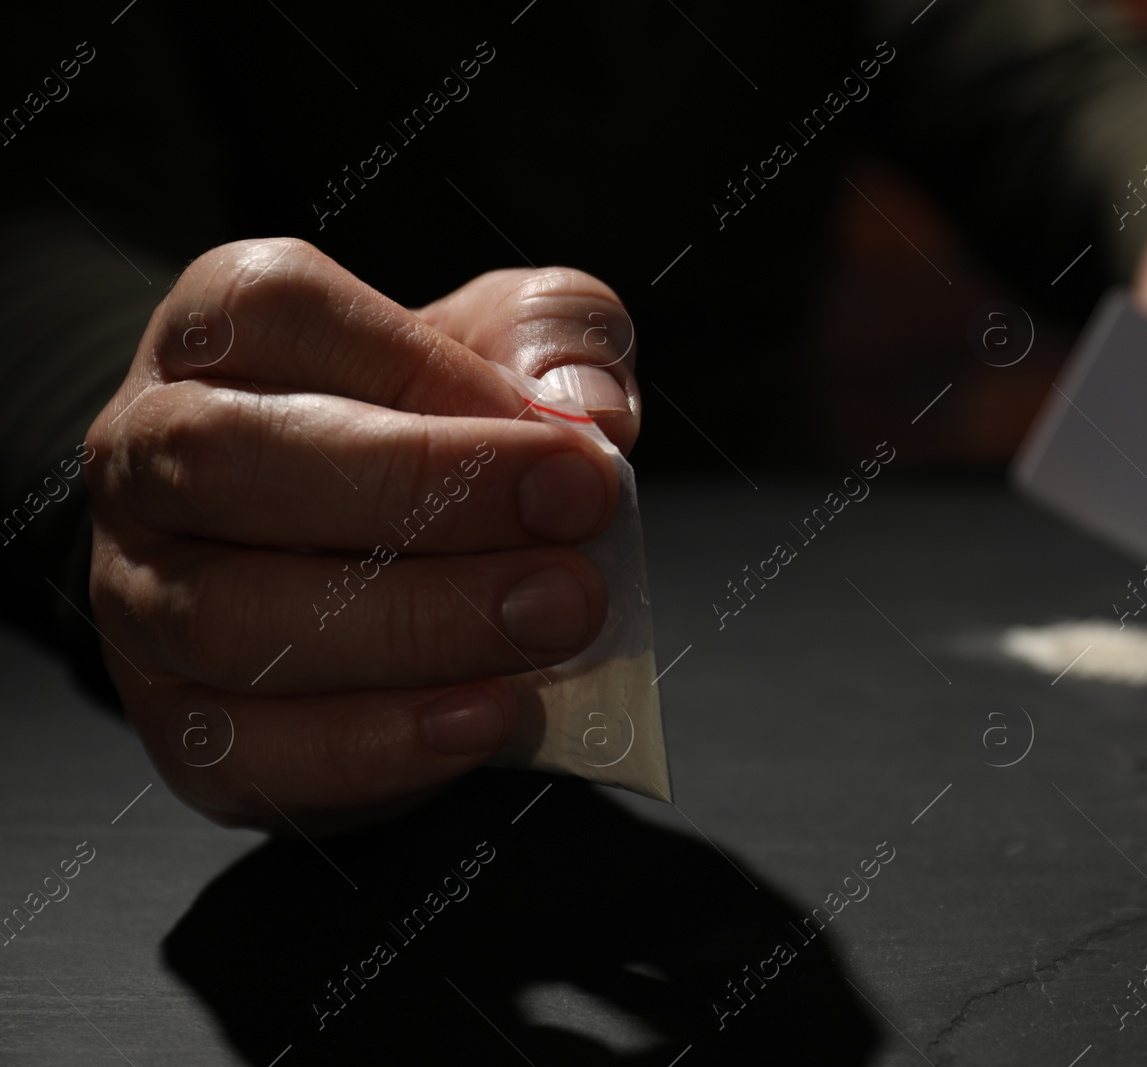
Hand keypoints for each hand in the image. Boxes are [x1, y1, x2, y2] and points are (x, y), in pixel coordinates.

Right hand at [85, 238, 639, 833]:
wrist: (392, 564)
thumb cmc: (443, 430)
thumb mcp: (511, 343)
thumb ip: (558, 337)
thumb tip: (587, 410)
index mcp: (219, 331)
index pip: (278, 311)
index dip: (420, 367)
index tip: (554, 430)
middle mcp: (149, 455)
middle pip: (227, 458)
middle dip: (417, 493)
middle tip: (571, 520)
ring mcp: (140, 596)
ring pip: (229, 618)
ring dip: (415, 626)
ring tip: (553, 619)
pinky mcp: (176, 722)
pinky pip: (243, 748)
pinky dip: (376, 741)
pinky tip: (485, 715)